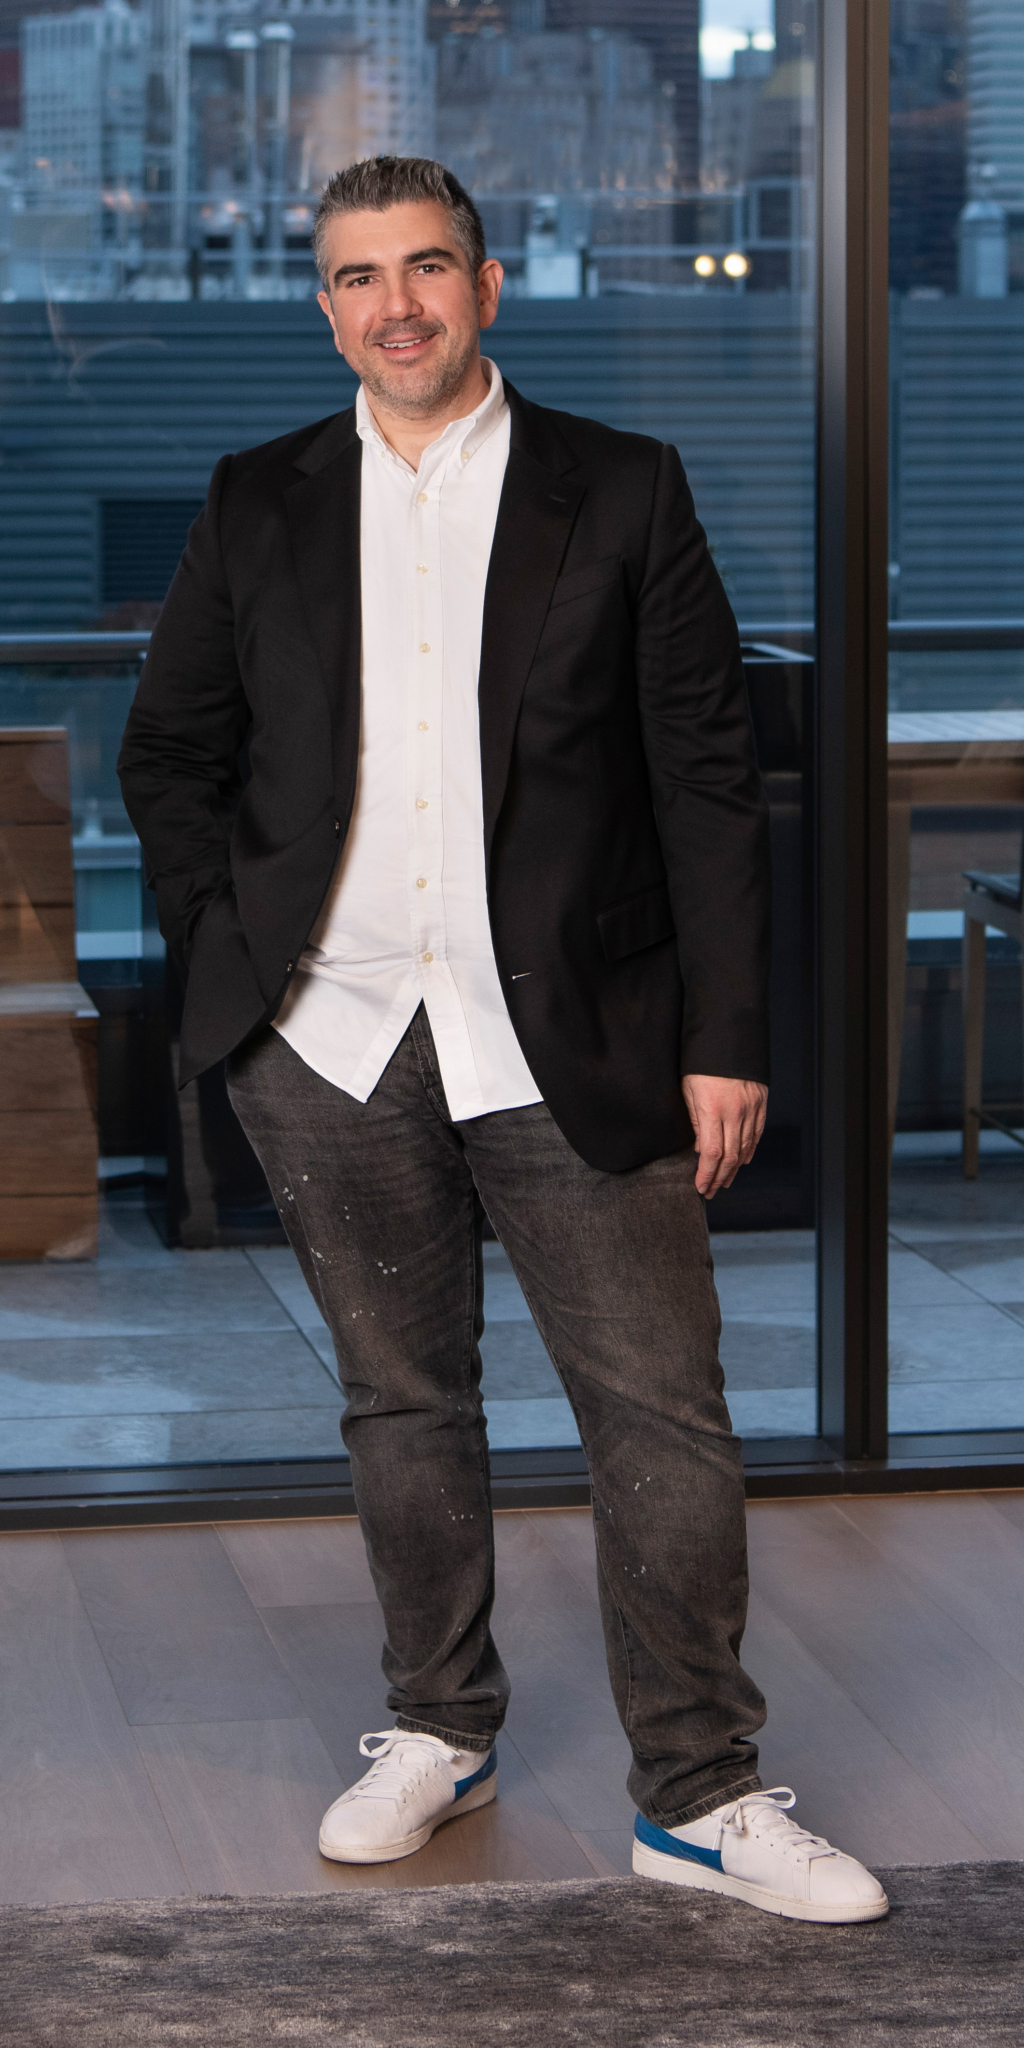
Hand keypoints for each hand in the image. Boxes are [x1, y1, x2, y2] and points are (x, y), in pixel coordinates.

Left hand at [681, 1074, 767, 1198]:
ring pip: (745, 1147)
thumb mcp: (688, 1090)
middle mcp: (735, 1111)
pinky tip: (742, 1161)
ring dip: (734, 1168)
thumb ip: (694, 1121)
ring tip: (724, 1181)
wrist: (728, 1036)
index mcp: (713, 1109)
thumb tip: (699, 1148)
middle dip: (719, 1177)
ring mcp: (751, 1107)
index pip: (711, 1152)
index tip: (700, 1187)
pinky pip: (756, 1133)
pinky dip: (750, 1150)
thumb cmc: (701, 1062)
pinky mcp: (761, 1102)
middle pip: (730, 1155)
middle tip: (710, 1191)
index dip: (706, 1174)